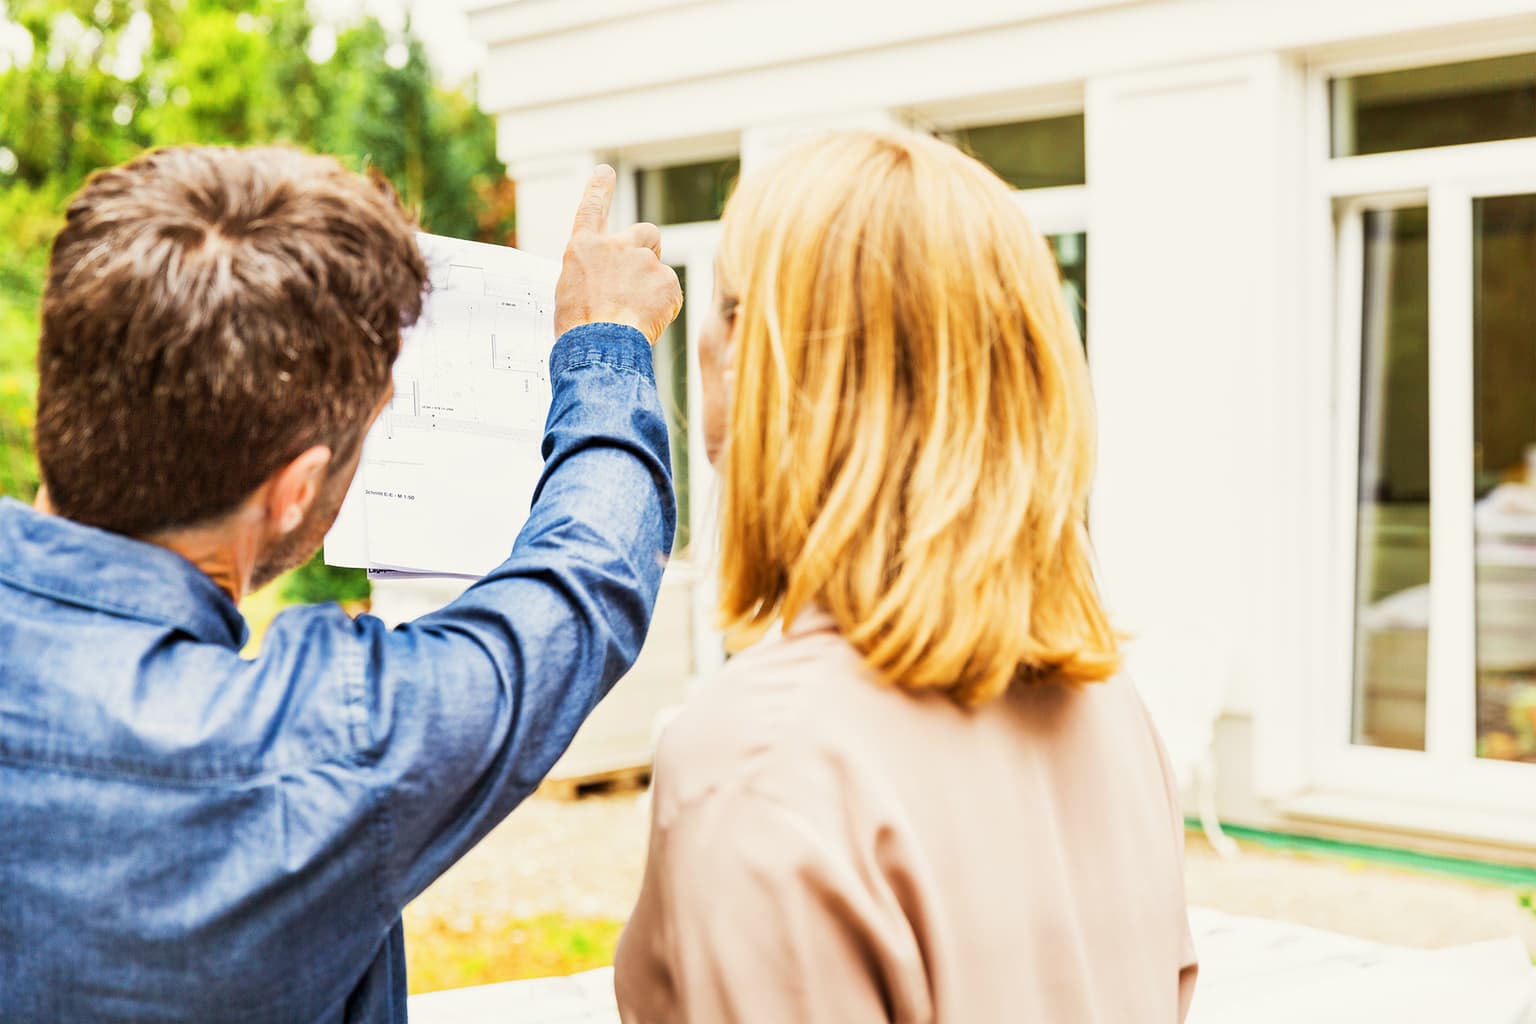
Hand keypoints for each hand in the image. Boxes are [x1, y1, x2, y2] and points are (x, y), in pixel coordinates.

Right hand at [554, 165, 682, 344]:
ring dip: (652, 286)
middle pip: (646, 233)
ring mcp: (643, 261)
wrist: (597, 346)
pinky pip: (671, 292)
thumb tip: (609, 278)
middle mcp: (616, 246)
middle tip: (640, 279)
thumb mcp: (571, 292)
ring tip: (634, 313)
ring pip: (659, 267)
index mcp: (584, 247)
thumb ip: (594, 273)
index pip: (591, 208)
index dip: (599, 189)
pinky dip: (664, 307)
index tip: (605, 172)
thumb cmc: (579, 328)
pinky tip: (646, 322)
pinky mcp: (666, 280)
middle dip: (648, 250)